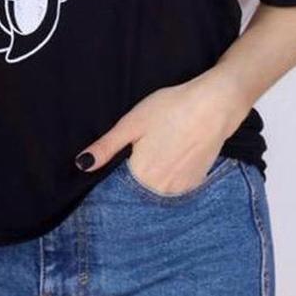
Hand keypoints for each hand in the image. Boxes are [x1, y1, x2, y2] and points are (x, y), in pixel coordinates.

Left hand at [74, 70, 250, 193]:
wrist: (214, 105)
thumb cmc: (170, 108)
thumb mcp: (132, 123)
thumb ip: (107, 147)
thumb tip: (81, 165)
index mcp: (141, 175)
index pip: (120, 182)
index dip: (122, 166)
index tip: (130, 151)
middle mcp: (161, 190)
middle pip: (139, 186)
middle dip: (138, 170)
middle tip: (150, 141)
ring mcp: (181, 188)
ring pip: (158, 186)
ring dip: (156, 174)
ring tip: (165, 145)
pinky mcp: (196, 183)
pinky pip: (175, 184)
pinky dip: (172, 173)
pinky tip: (176, 152)